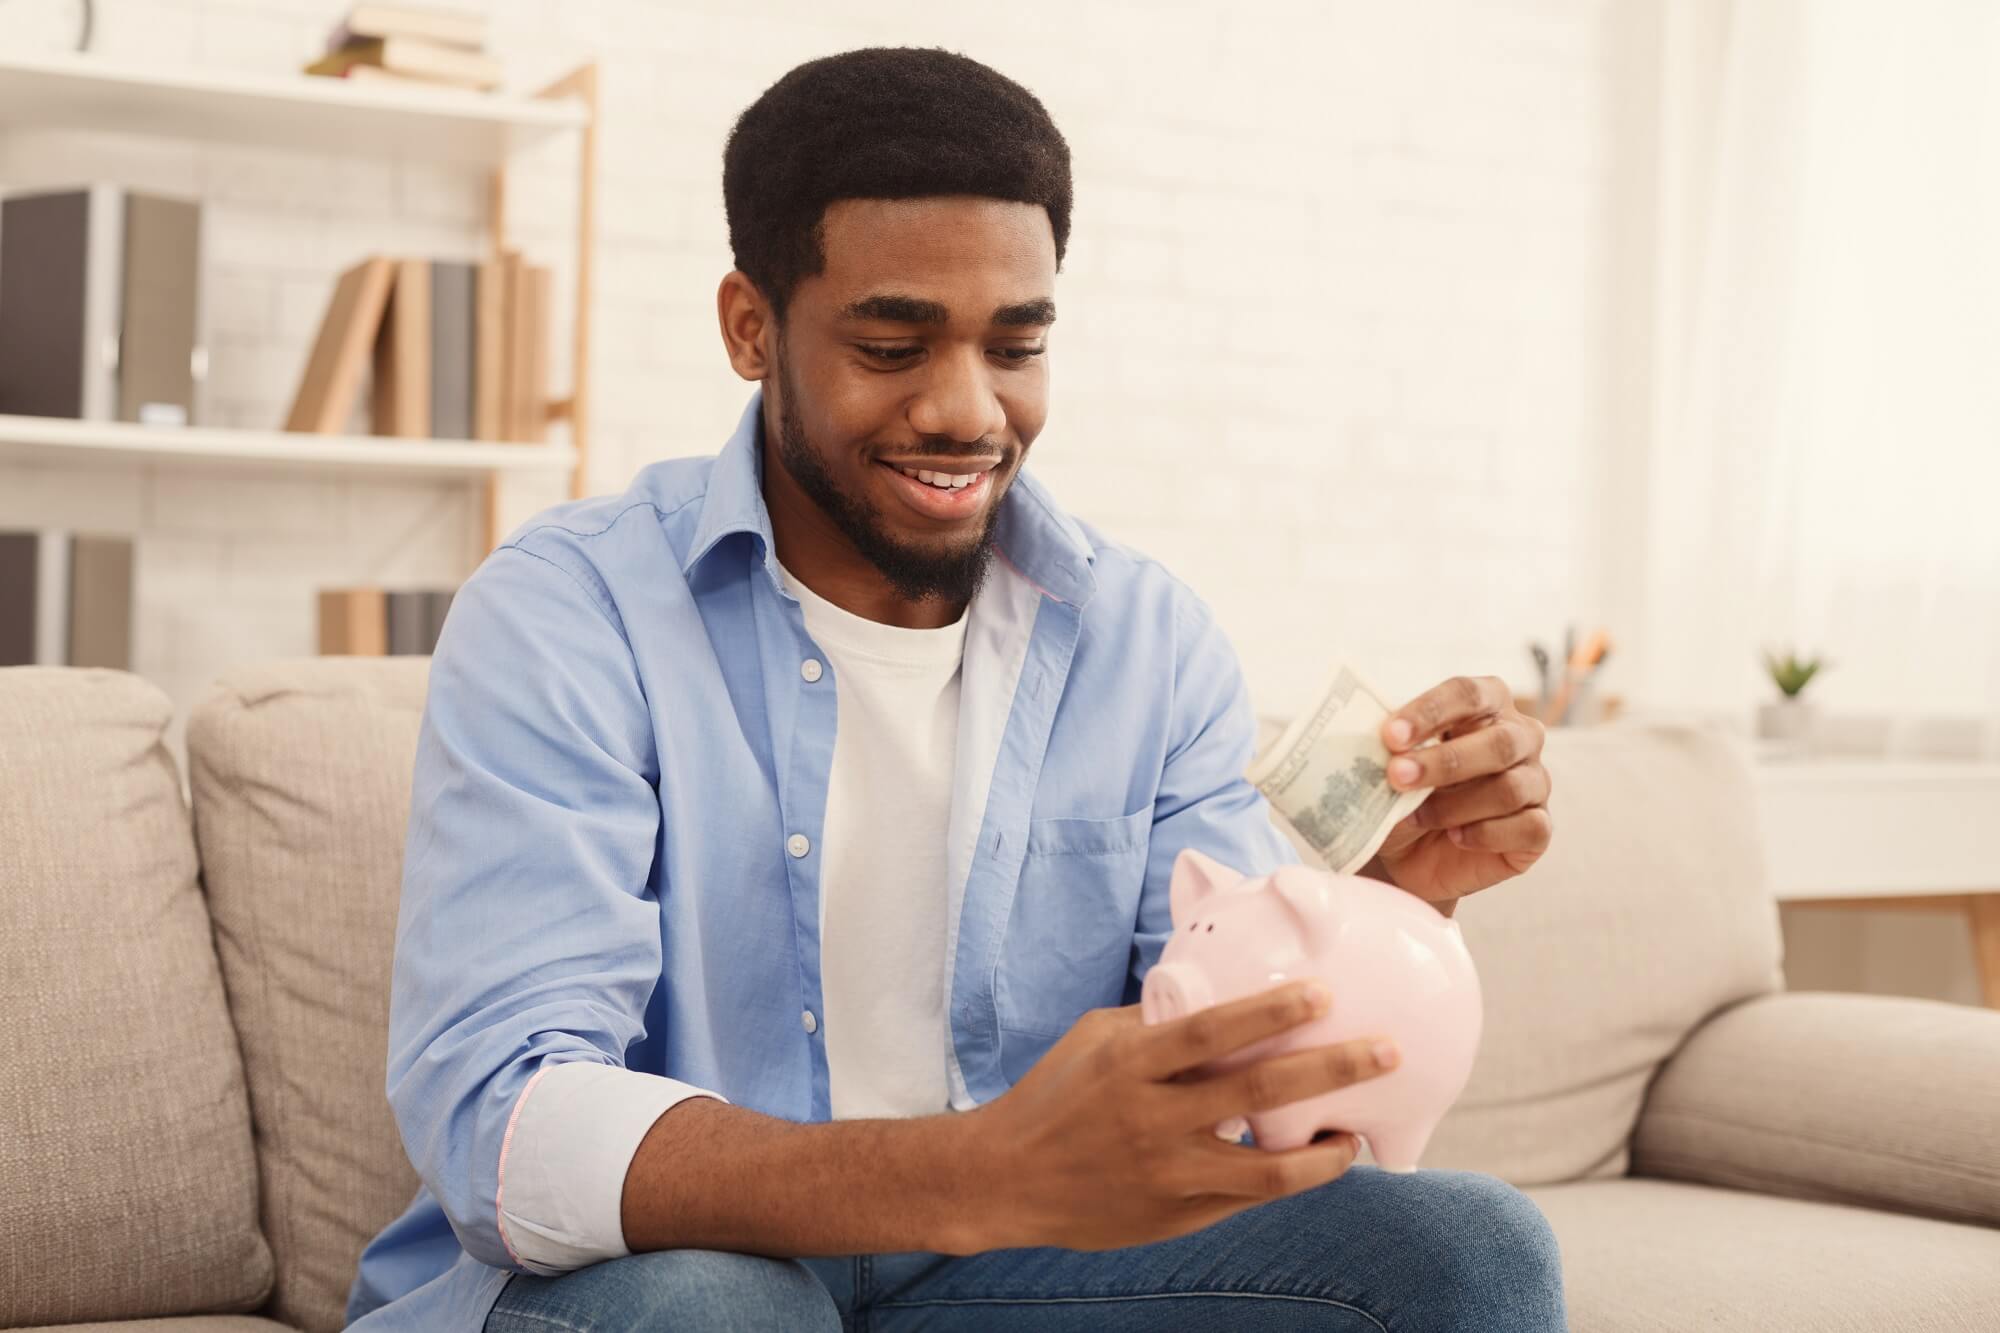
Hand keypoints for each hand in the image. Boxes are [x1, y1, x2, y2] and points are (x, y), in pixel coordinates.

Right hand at [959, 984, 1395, 1252]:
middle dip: (1329, 1070)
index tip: (1324, 994)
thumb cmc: (1055, 1095)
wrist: (1005, 1179)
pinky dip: (1287, 1179)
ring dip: (1325, 1152)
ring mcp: (1167, 1173)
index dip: (1270, 1013)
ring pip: (1267, 1170)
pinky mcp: (1176, 1215)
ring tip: (1358, 1133)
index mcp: (1130, 1063)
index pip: (1210, 1031)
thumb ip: (1158, 1023)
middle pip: (1256, 1091)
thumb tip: (1222, 993)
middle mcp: (1152, 1118)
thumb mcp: (1095, 1040)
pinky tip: (1315, 1161)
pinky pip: (1247, 1198)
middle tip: (1384, 1052)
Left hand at [1366, 675, 1552, 909]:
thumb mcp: (1392, 766)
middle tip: (1396, 776)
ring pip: (1509, 788)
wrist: (1411, 854)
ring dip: (1454, 805)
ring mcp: (1535, 782)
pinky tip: (1454, 837)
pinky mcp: (1539, 828)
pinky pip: (1527, 826)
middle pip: (1497, 741)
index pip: (1467, 694)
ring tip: (1415, 818)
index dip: (1429, 711)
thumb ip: (1394, 748)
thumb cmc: (1404, 795)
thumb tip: (1374, 740)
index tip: (1390, 735)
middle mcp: (1520, 737)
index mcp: (1487, 704)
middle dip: (1444, 761)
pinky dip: (1484, 834)